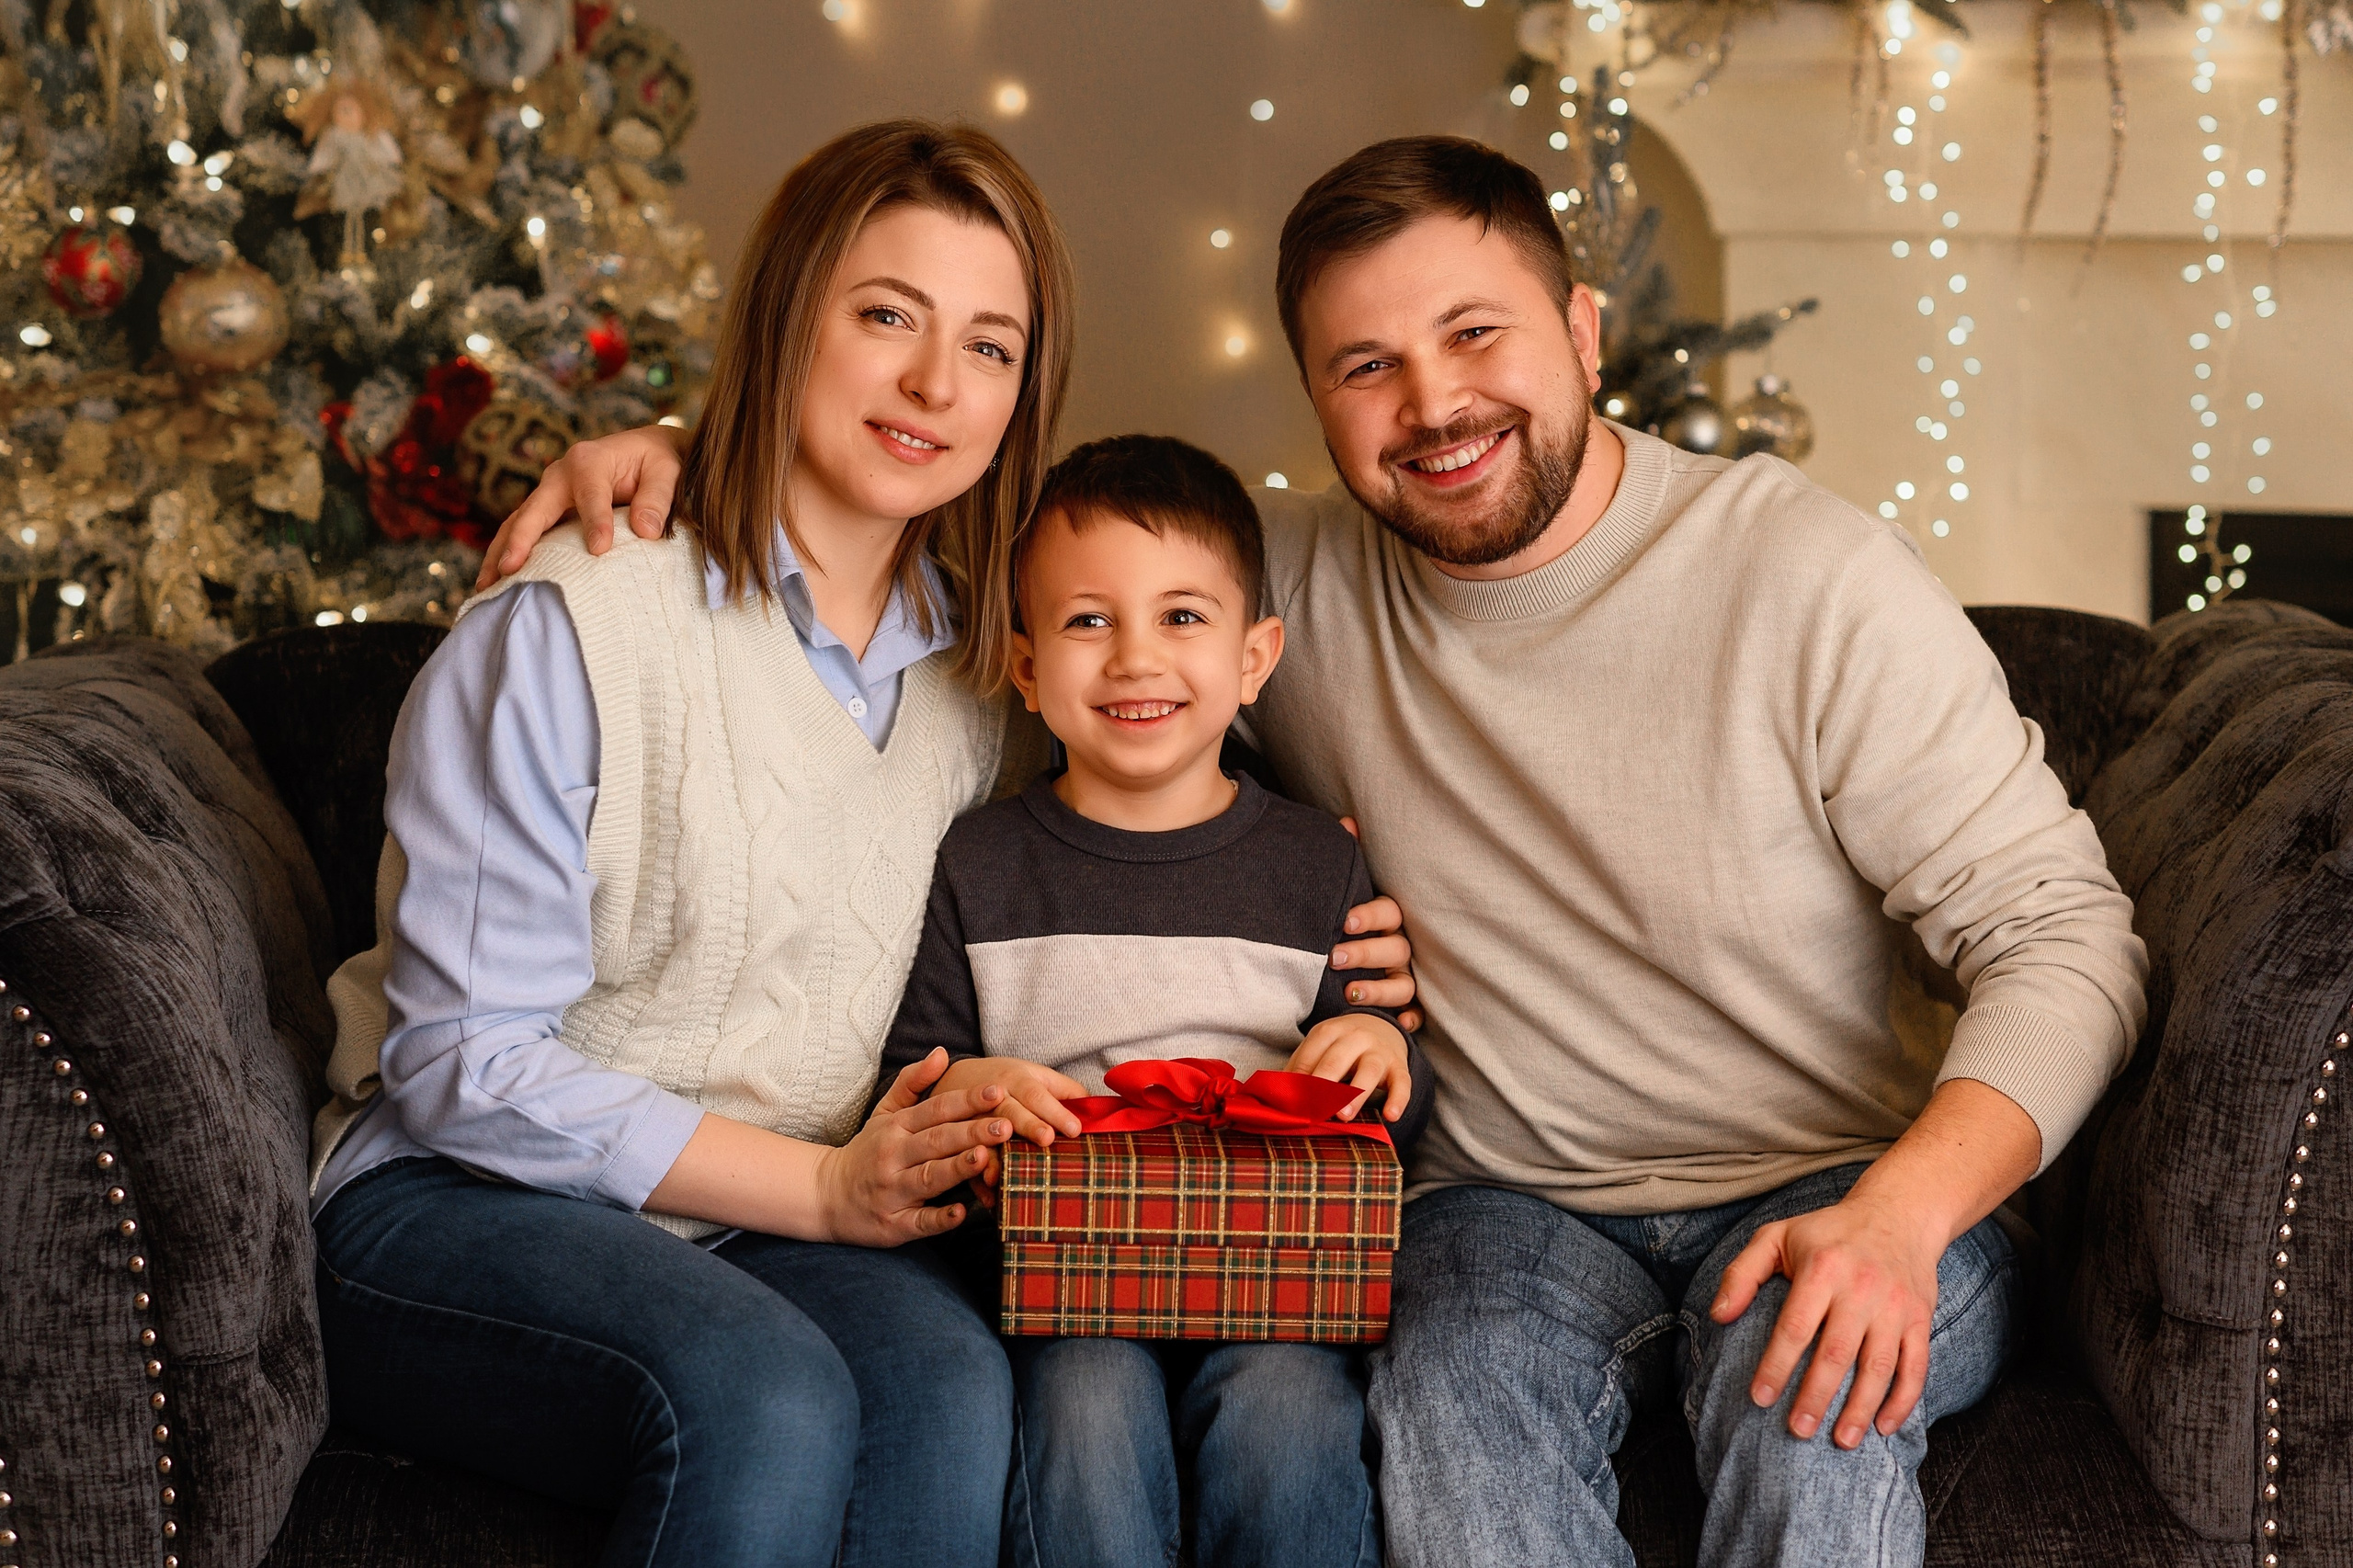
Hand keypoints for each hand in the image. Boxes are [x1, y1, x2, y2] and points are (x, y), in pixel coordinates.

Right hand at [474, 423, 689, 588]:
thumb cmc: (658, 462)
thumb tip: (646, 531)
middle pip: (534, 509)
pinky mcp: (547, 510)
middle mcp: (560, 474)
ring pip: (517, 523)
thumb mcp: (668, 472)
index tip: (600, 551)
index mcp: (589, 460)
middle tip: (509, 570)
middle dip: (520, 540)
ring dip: (500, 553)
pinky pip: (522, 531)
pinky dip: (507, 554)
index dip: (595, 523)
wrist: (646, 453)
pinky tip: (496, 583)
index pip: (590, 495)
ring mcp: (548, 493)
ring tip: (485, 587)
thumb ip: (658, 498)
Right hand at [815, 1049, 1014, 1245]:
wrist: (826, 1195)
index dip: (966, 1100)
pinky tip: (961, 1212)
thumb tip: (943, 1052)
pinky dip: (939, 1218)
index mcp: (896, 1127)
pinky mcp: (893, 1224)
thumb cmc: (868, 1151)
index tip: (997, 1091)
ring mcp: (893, 1191)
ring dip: (956, 1168)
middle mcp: (894, 1157)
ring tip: (984, 1157)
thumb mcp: (884, 1113)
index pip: (936, 1109)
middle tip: (1005, 1125)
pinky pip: (919, 1221)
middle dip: (971, 1132)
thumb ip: (913, 1082)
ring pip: (929, 1178)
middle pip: (936, 1141)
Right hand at [932, 1056, 1085, 1197]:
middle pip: (1012, 1112)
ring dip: (994, 1154)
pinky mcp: (961, 1140)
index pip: (1038, 1095)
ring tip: (1003, 1173)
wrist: (957, 1079)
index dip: (1056, 1111)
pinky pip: (967, 1159)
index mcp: (1017, 1081)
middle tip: (1047, 1139)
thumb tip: (1096, 1110)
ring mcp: (974, 1119)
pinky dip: (977, 1178)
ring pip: (983, 1136)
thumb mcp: (1036, 1075)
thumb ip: (1066, 1090)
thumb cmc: (1008, 1080)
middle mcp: (994, 1099)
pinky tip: (989, 1195)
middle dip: (1028, 1125)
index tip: (1075, 1129)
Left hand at [1287, 1014, 1412, 1121]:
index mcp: (1329, 1030)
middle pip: (1336, 1060)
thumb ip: (1300, 1067)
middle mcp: (1355, 1037)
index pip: (1310, 1055)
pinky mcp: (1399, 1066)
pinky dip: (1398, 1100)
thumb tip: (1275, 1094)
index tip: (1289, 1104)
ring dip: (1356, 1094)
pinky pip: (1402, 1083)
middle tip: (1312, 1109)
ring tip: (1344, 1116)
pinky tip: (1391, 1116)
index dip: (1298, 1080)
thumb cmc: (1342, 1045)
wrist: (1383, 1027)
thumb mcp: (1320, 1046)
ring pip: (1368, 1071)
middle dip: (1323, 1085)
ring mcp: (1379, 1051)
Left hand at [1335, 816, 1420, 1031]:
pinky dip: (1409, 1020)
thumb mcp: (1347, 891)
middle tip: (1335, 956)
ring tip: (1350, 991)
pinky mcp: (1404, 1006)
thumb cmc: (1348, 923)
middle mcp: (1401, 948)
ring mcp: (1404, 977)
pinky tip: (1397, 1024)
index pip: (1388, 912)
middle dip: (1367, 952)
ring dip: (1381, 989)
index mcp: (1388, 920)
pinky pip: (1416, 1015)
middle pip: (1396, 949)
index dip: (1370, 916)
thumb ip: (1348, 858)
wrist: (1342, 959)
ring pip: (1405, 984)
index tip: (1345, 922)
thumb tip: (1348, 822)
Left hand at [1709, 1189, 1940, 1447]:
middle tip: (1796, 1432)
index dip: (1776, 1365)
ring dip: (1859, 1409)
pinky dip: (1903, 1401)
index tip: (1759, 1399)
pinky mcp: (1920, 1318)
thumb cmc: (1827, 1232)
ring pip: (1879, 1367)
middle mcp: (1862, 1288)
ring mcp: (1895, 1306)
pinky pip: (1916, 1367)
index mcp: (1823, 1268)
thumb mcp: (1777, 1236)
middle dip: (1815, 1397)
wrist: (1899, 1213)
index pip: (1795, 1326)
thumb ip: (1742, 1274)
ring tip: (1840, 1441)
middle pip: (1837, 1353)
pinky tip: (1883, 1427)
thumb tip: (1717, 1316)